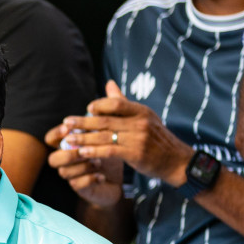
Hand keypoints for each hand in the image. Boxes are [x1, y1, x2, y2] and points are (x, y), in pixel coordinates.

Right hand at [46, 122, 123, 207]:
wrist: (120, 178)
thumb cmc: (110, 152)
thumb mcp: (109, 133)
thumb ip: (107, 115)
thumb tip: (110, 92)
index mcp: (69, 145)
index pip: (51, 139)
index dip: (56, 134)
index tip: (68, 128)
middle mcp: (66, 161)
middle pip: (52, 159)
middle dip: (68, 154)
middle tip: (84, 150)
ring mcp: (72, 175)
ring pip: (64, 172)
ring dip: (82, 166)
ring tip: (99, 162)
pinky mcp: (80, 188)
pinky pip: (77, 185)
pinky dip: (90, 179)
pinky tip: (102, 175)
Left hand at [63, 81, 194, 186]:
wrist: (176, 161)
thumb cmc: (157, 139)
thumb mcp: (144, 117)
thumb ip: (123, 102)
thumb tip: (108, 83)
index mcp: (142, 111)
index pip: (117, 103)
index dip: (100, 105)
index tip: (87, 108)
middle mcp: (140, 122)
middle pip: (106, 120)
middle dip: (83, 122)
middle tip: (66, 123)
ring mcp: (138, 138)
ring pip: (105, 136)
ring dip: (84, 138)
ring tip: (68, 140)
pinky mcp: (136, 154)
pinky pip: (110, 151)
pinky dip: (94, 151)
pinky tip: (82, 153)